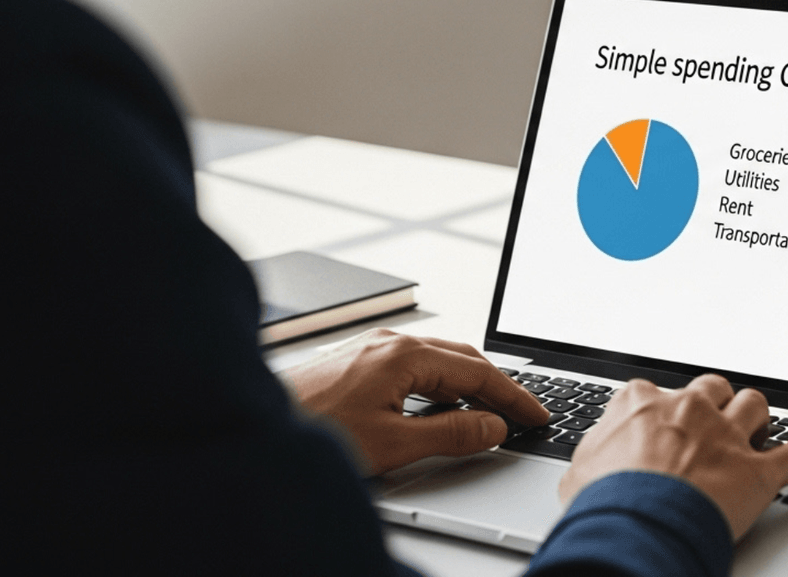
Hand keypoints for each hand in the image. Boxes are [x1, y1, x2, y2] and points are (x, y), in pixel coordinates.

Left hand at [282, 329, 548, 474]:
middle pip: (462, 360)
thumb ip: (451, 434)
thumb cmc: (313, 432)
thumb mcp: (393, 443)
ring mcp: (370, 349)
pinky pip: (413, 367)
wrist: (251, 428)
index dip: (513, 397)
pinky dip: (438, 386)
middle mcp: (390, 343)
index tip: (536, 416)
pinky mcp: (355, 362)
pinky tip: (437, 409)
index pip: (478, 373)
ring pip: (437, 361)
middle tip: (521, 415)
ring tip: (486, 415)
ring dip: (466, 386)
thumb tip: (492, 426)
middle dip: (496, 387)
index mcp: (405, 355)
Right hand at [559, 374, 787, 538]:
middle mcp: (689, 409)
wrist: (635, 525)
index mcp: (644, 403)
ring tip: (759, 430)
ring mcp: (725, 437)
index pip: (659, 392)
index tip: (665, 424)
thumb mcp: (580, 469)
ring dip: (758, 418)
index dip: (665, 410)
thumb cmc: (604, 501)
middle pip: (713, 388)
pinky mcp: (756, 471)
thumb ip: (596, 452)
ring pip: (755, 406)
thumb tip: (594, 459)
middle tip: (714, 424)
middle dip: (716, 403)